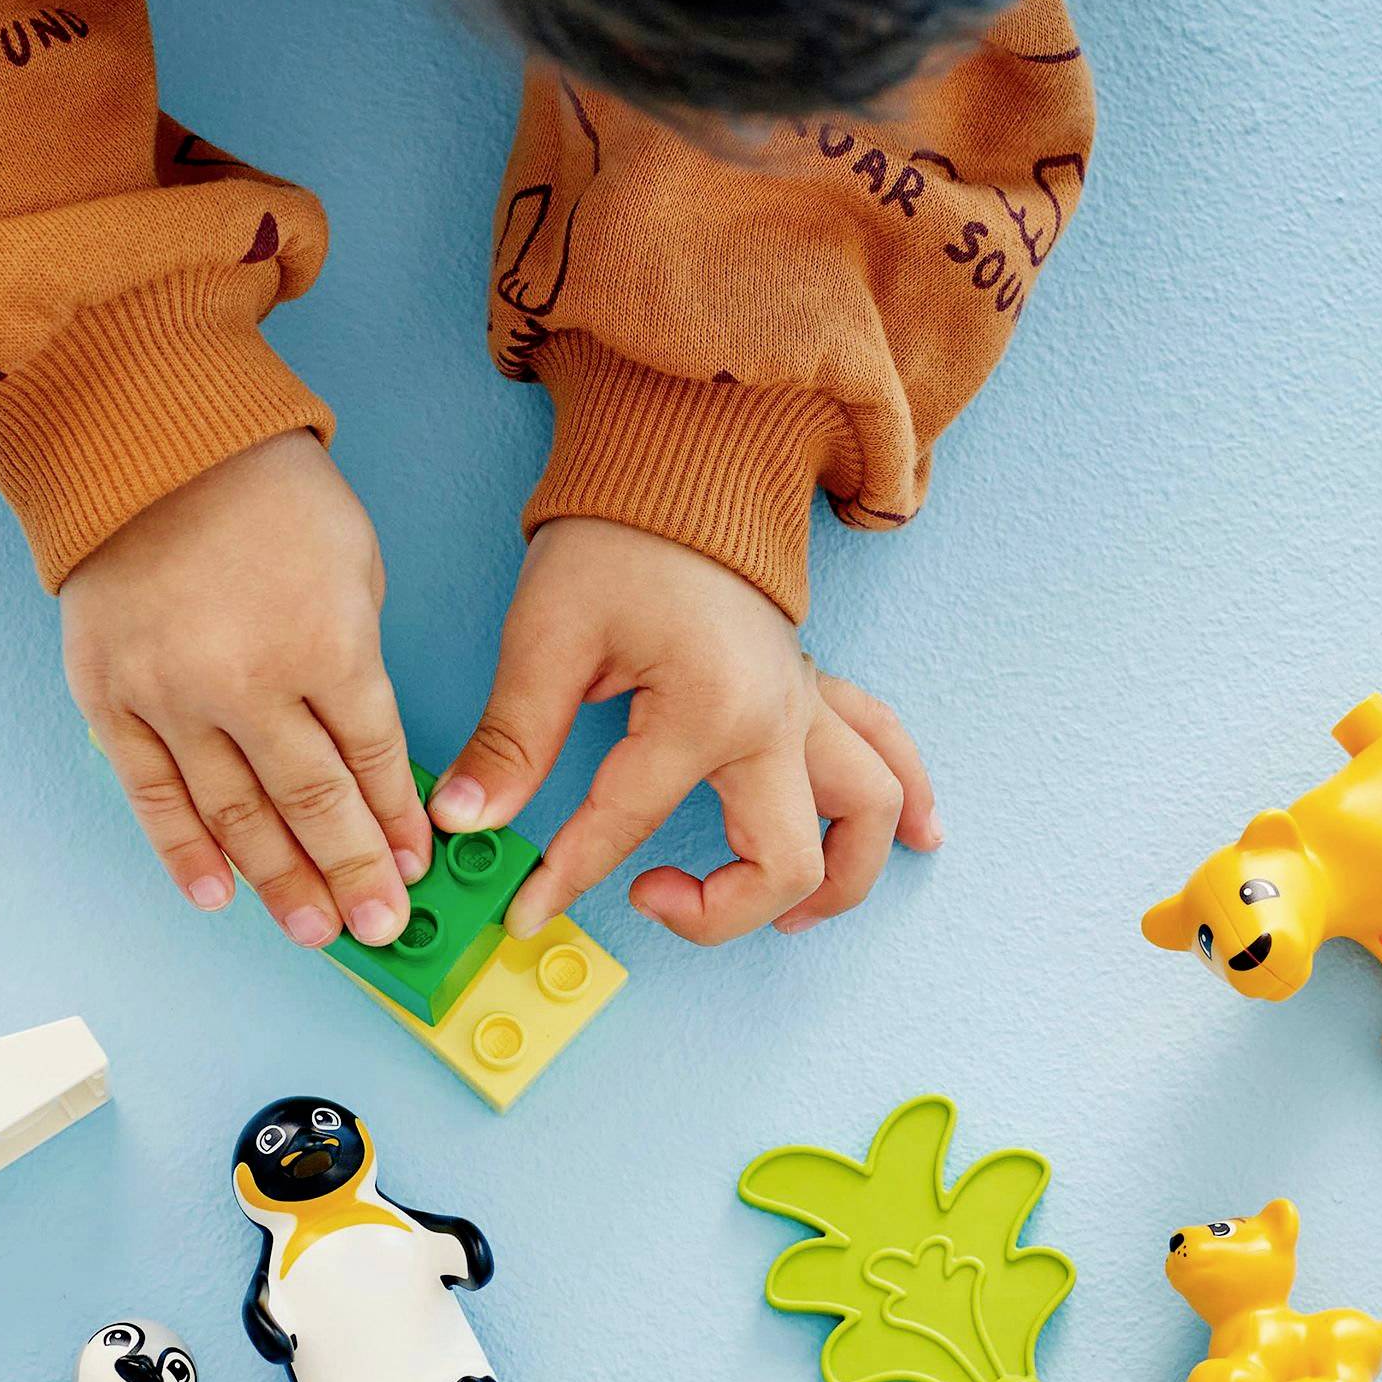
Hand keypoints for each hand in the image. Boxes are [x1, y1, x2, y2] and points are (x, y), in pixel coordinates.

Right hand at [63, 431, 431, 948]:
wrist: (146, 441)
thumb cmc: (266, 492)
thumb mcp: (354, 564)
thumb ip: (358, 660)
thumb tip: (364, 754)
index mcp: (327, 644)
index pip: (373, 762)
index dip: (396, 823)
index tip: (415, 866)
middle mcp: (249, 684)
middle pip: (312, 805)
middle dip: (351, 875)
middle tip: (378, 928)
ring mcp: (172, 697)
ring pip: (236, 816)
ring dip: (280, 882)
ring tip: (314, 931)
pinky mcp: (111, 699)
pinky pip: (152, 795)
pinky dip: (184, 851)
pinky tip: (217, 896)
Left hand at [433, 518, 939, 944]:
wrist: (676, 461)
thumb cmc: (613, 538)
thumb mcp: (547, 634)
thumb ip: (513, 739)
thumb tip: (463, 821)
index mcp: (708, 709)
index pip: (628, 827)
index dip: (567, 879)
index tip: (522, 911)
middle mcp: (777, 720)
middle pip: (789, 862)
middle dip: (723, 912)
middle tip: (649, 899)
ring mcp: (808, 706)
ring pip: (868, 815)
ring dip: (839, 880)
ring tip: (783, 920)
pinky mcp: (816, 690)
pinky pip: (886, 752)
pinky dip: (906, 802)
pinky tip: (918, 841)